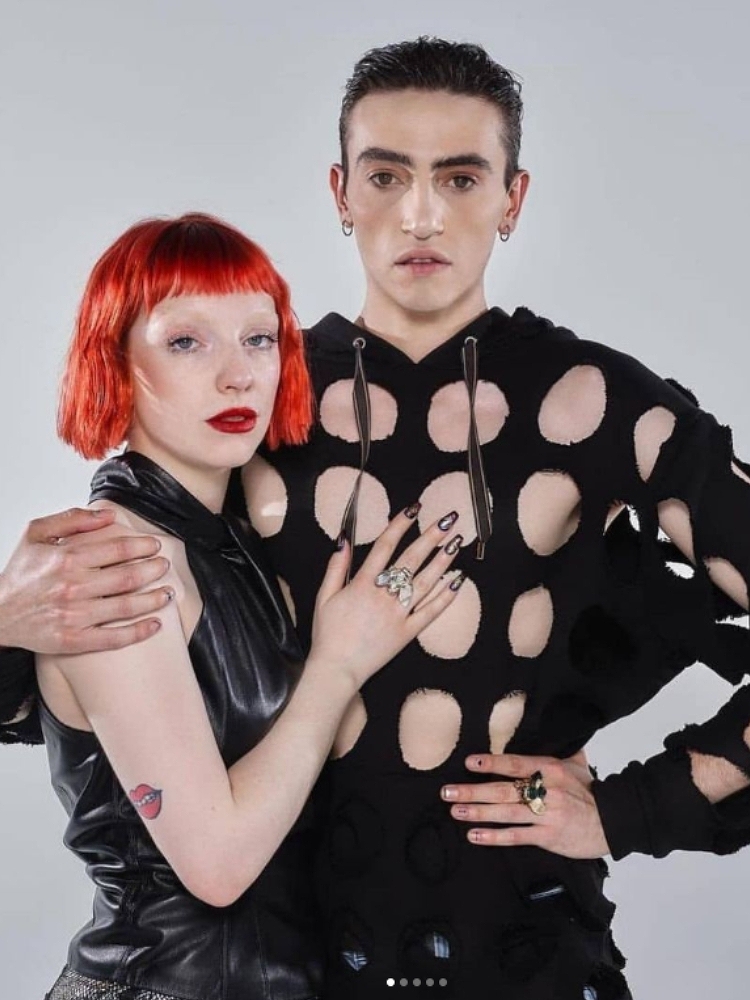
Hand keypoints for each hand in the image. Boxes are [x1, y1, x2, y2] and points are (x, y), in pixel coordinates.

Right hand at [0, 508, 172, 653]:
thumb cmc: (20, 572)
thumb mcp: (36, 534)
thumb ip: (72, 518)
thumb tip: (109, 514)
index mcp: (66, 558)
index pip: (117, 549)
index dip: (142, 546)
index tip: (155, 545)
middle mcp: (73, 587)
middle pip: (127, 578)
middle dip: (153, 570)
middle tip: (165, 566)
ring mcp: (74, 616)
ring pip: (126, 607)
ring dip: (153, 600)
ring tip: (168, 593)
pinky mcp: (73, 640)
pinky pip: (114, 638)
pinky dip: (139, 632)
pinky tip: (155, 624)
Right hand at [309, 505, 462, 689]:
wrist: (337, 669)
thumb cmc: (328, 634)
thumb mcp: (324, 596)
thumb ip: (336, 567)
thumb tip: (344, 540)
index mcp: (362, 584)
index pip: (385, 546)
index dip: (400, 525)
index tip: (413, 509)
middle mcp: (384, 596)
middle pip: (411, 559)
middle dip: (431, 537)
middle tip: (448, 519)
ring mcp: (399, 614)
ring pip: (425, 582)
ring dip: (443, 560)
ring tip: (457, 542)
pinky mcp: (408, 633)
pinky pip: (431, 612)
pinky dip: (446, 596)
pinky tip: (458, 580)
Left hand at [441, 750, 610, 858]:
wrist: (614, 821)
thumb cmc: (592, 791)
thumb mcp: (577, 762)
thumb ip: (560, 746)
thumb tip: (553, 726)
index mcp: (550, 768)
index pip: (515, 763)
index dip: (491, 763)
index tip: (469, 762)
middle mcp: (546, 790)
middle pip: (504, 790)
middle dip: (473, 790)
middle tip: (447, 791)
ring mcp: (547, 814)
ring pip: (506, 813)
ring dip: (478, 812)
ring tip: (455, 810)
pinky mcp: (548, 836)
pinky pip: (517, 836)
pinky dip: (495, 837)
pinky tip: (475, 836)